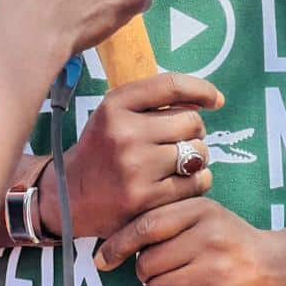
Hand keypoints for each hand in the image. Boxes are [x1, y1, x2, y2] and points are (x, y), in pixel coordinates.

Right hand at [39, 73, 223, 239]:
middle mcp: (125, 132)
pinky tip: (182, 182)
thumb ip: (152, 102)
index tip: (216, 99)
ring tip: (180, 163)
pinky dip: (197, 181)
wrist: (69, 196)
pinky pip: (196, 182)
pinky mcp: (146, 199)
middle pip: (191, 122)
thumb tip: (203, 101)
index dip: (201, 89)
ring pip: (198, 152)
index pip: (171, 86)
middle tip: (180, 142)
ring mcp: (136, 167)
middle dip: (194, 131)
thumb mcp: (115, 114)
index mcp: (116, 105)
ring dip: (197, 157)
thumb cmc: (102, 149)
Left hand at [96, 197, 285, 285]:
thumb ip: (170, 220)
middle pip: (147, 263)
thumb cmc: (233, 241)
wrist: (282, 267)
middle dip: (144, 275)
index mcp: (200, 209)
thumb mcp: (206, 216)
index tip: (103, 259)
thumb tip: (120, 241)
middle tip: (158, 275)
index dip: (118, 245)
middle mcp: (208, 236)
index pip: (146, 225)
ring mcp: (216, 270)